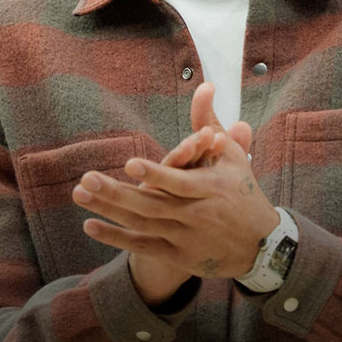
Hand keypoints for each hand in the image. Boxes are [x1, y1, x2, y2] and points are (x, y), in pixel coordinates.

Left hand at [73, 83, 277, 279]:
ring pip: (143, 225)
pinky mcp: (178, 256)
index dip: (157, 174)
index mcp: (213, 188)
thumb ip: (209, 122)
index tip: (130, 163)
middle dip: (117, 193)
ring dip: (109, 211)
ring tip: (80, 195)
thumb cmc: (241, 191)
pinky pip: (143, 247)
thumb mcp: (230, 155)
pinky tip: (90, 225)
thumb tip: (204, 85)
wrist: (261, 246)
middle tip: (86, 179)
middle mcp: (198, 215)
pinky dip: (116, 238)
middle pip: (153, 205)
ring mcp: (186, 238)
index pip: (181, 182)